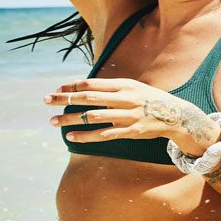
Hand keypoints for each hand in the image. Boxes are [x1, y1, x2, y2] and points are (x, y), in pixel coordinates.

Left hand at [48, 76, 214, 150]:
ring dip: (70, 119)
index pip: (91, 83)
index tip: (56, 90)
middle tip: (46, 101)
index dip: (71, 86)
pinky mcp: (130, 131)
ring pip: (92, 117)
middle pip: (87, 98)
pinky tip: (71, 137)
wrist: (175, 114)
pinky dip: (85, 136)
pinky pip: (104, 135)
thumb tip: (83, 87)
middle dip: (64, 99)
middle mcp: (124, 98)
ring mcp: (127, 115)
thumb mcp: (132, 87)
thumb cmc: (148, 99)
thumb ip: (110, 87)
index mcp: (124, 85)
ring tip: (53, 121)